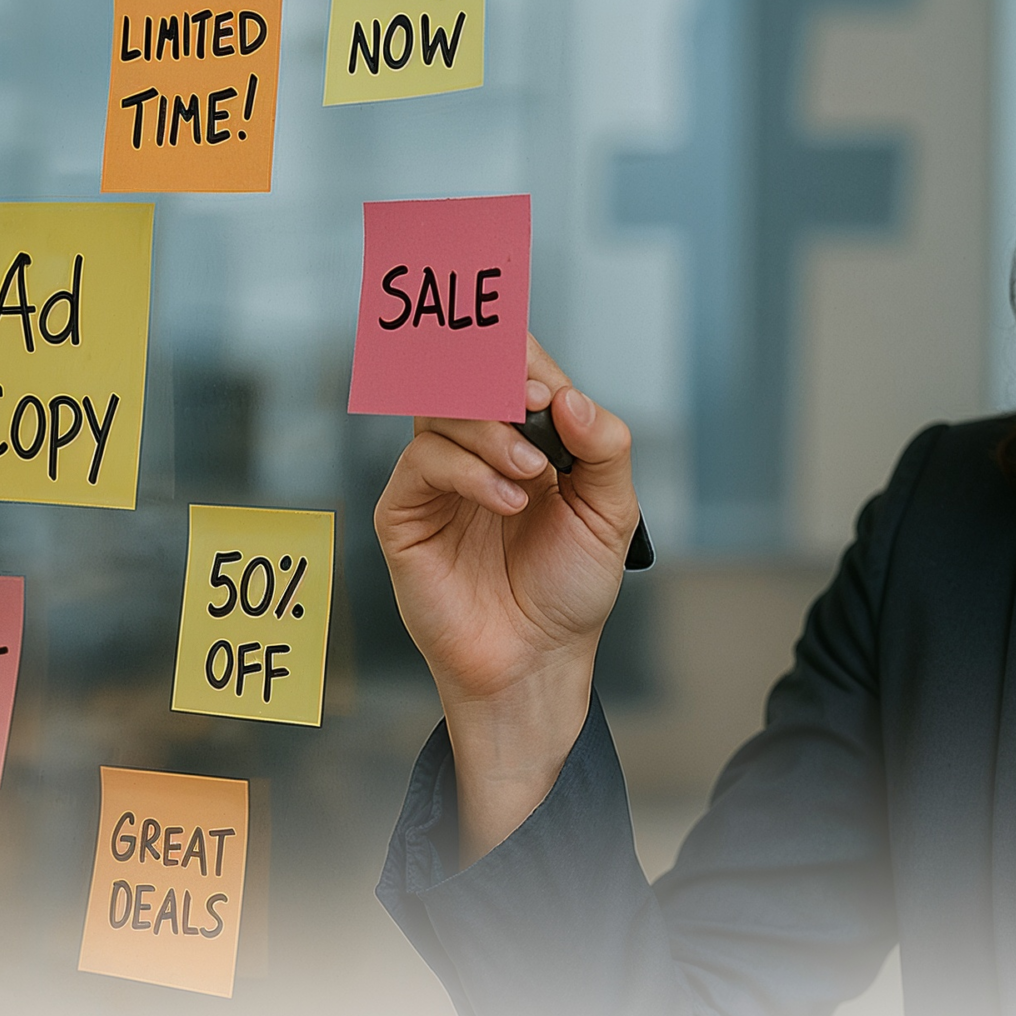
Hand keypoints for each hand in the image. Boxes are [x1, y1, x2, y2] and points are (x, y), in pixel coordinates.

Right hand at [373, 335, 638, 862]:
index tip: (547, 383)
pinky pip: (423, 461)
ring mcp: (437, 479)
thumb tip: (570, 396)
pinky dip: (470, 470)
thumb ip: (604, 446)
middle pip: (465, 374)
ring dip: (492, 429)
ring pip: (441, 410)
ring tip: (533, 472)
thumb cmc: (570, 588)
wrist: (539, 658)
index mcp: (525, 436)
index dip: (521, 357)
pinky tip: (508, 501)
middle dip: (499, 380)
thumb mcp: (610, 512)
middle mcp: (476, 448)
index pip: (511, 366)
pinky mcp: (406, 513)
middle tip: (533, 404)